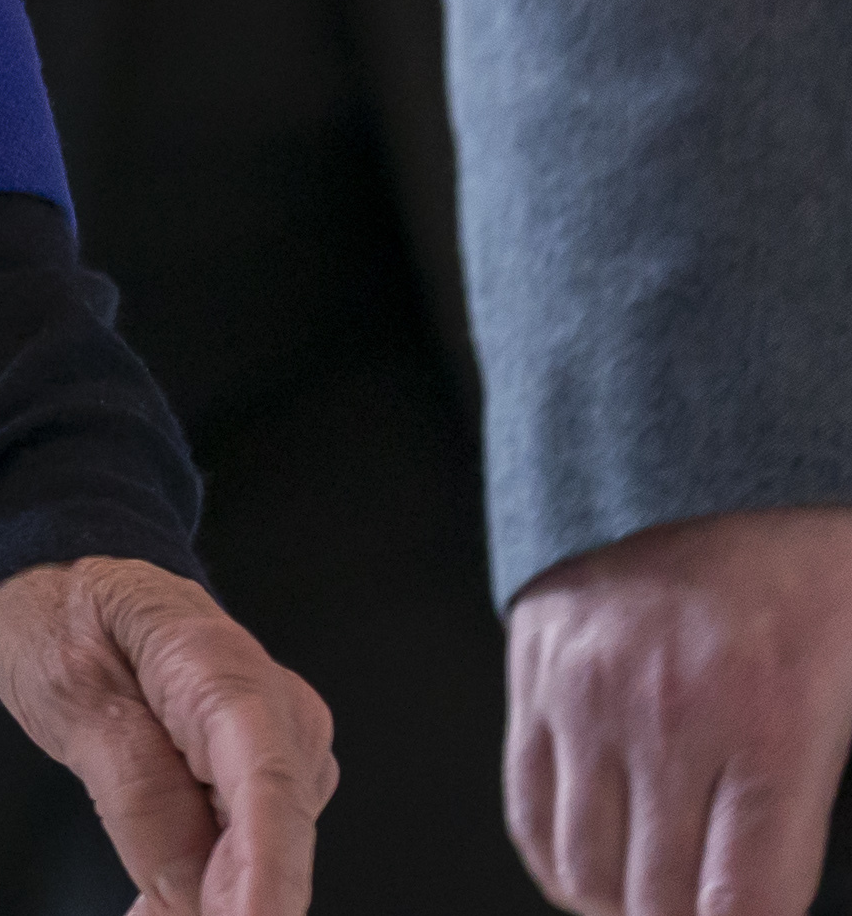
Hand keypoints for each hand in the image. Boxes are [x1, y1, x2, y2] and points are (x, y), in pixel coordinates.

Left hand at [0, 555, 335, 913]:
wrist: (71, 578)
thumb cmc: (63, 614)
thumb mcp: (66, 686)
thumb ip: (133, 785)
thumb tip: (191, 895)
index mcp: (223, 666)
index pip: (267, 780)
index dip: (267, 871)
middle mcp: (275, 716)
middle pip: (270, 840)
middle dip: (227, 909)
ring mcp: (274, 758)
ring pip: (255, 866)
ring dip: (203, 908)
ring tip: (141, 914)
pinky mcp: (256, 792)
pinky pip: (236, 861)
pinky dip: (195, 900)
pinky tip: (154, 915)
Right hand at [504, 503, 851, 915]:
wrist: (721, 476)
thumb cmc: (808, 601)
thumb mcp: (841, 711)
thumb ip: (795, 818)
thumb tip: (746, 904)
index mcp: (770, 725)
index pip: (740, 904)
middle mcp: (667, 712)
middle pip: (653, 900)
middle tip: (702, 910)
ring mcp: (586, 690)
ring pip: (580, 867)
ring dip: (617, 905)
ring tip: (650, 901)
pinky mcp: (533, 669)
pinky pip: (527, 807)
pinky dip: (561, 861)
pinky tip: (597, 870)